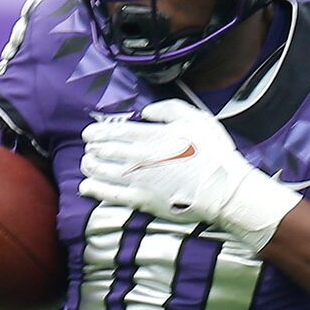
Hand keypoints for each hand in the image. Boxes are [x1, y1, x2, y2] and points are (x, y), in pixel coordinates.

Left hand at [80, 98, 295, 253]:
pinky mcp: (142, 200)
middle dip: (93, 148)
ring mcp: (139, 181)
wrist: (223, 188)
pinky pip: (112, 195)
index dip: (99, 131)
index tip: (89, 132)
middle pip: (106, 150)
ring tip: (86, 163)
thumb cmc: (214, 153)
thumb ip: (169, 109)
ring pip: (103, 171)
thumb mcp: (196, 119)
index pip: (116, 131)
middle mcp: (140, 158)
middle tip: (87, 147)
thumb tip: (145, 111)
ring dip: (90, 166)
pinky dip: (95, 190)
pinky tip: (86, 186)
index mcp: (152, 136)